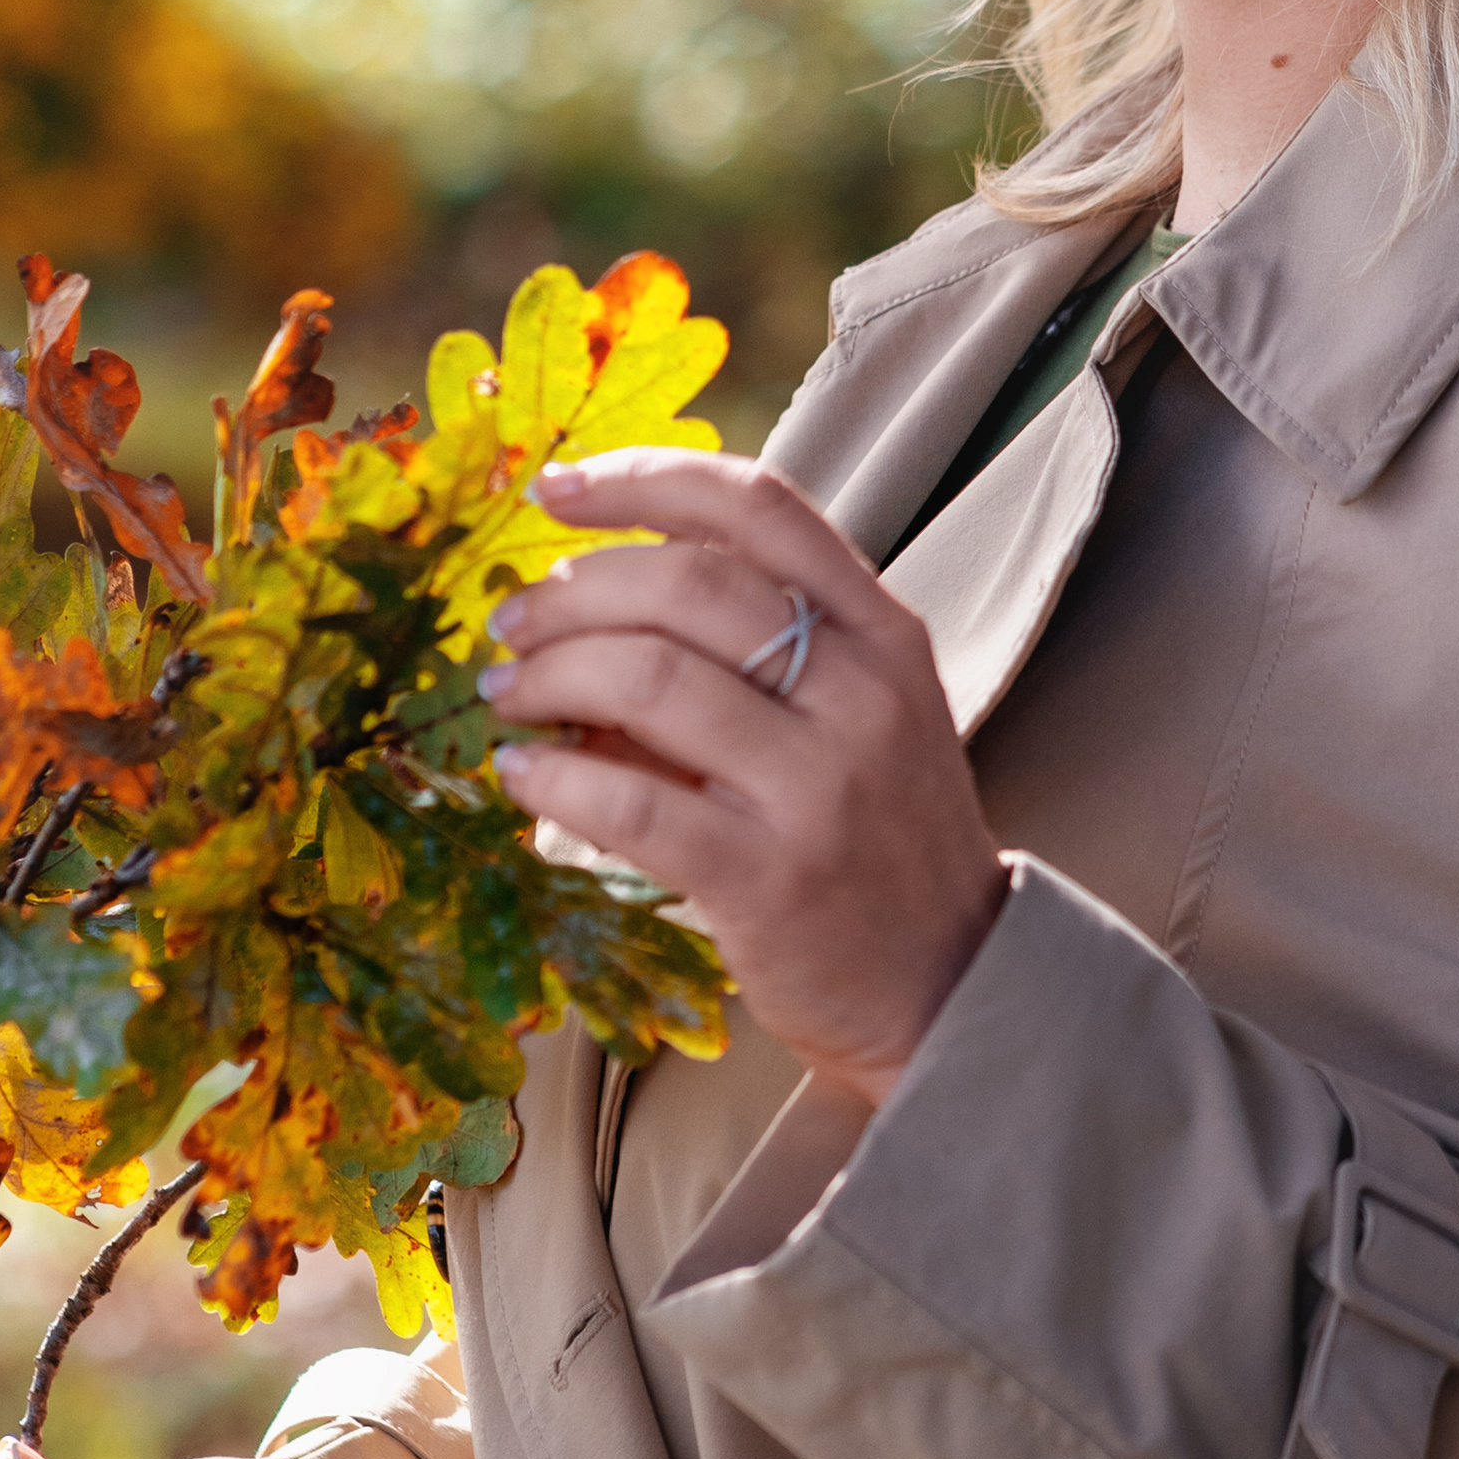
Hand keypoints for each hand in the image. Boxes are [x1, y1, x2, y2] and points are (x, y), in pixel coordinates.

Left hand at [483, 451, 1010, 1107]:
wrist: (951, 981)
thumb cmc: (880, 835)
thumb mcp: (854, 714)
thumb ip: (754, 648)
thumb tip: (584, 598)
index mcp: (882, 631)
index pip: (759, 506)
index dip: (644, 477)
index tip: (555, 487)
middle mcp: (859, 690)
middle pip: (687, 582)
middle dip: (573, 589)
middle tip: (513, 619)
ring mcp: (819, 783)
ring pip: (649, 677)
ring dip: (550, 674)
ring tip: (508, 693)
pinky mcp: (769, 876)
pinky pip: (632, 802)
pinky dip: (556, 779)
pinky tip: (523, 776)